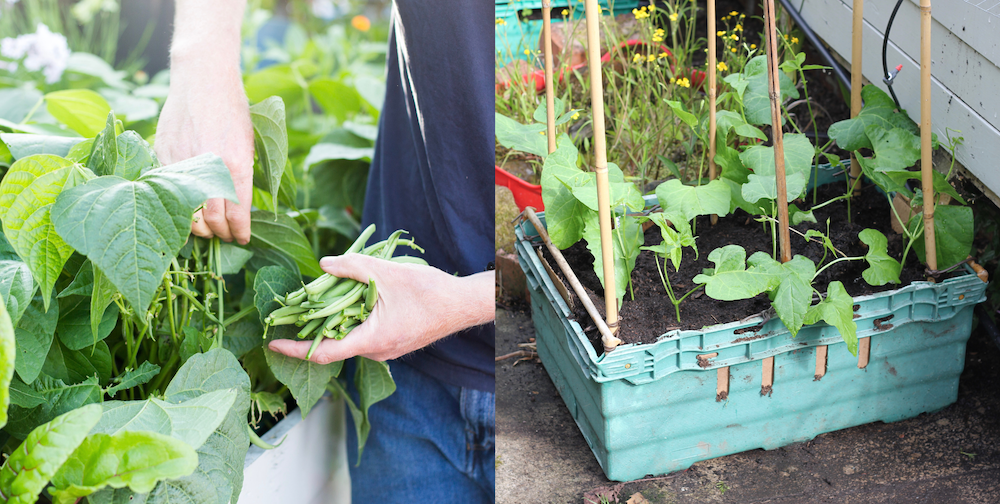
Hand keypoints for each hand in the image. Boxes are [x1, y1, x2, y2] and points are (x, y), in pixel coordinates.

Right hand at [156, 0, 252, 244]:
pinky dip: (178, 206)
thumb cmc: (233, 112)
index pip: (237, 213)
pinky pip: (168, 192)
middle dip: (221, 234)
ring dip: (199, 227)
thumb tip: (240, 210)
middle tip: (225, 236)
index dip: (240, 232)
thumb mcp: (248, 144)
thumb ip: (242, 177)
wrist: (203, 80)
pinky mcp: (163, 156)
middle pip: (212, 220)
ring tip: (208, 228)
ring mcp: (182, 163)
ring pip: (187, 212)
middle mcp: (209, 167)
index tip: (242, 239)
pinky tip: (187, 209)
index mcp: (235, 164)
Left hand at [268, 254, 493, 363]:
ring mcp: (386, 349)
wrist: (463, 304)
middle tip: (294, 308)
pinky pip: (364, 335)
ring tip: (322, 298)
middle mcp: (377, 351)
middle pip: (335, 343)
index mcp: (372, 340)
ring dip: (335, 320)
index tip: (273, 344)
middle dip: (312, 326)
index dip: (295, 349)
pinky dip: (352, 320)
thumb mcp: (388, 273)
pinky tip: (351, 299)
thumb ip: (352, 267)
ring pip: (350, 337)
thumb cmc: (430, 291)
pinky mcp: (393, 342)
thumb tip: (323, 264)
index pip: (324, 352)